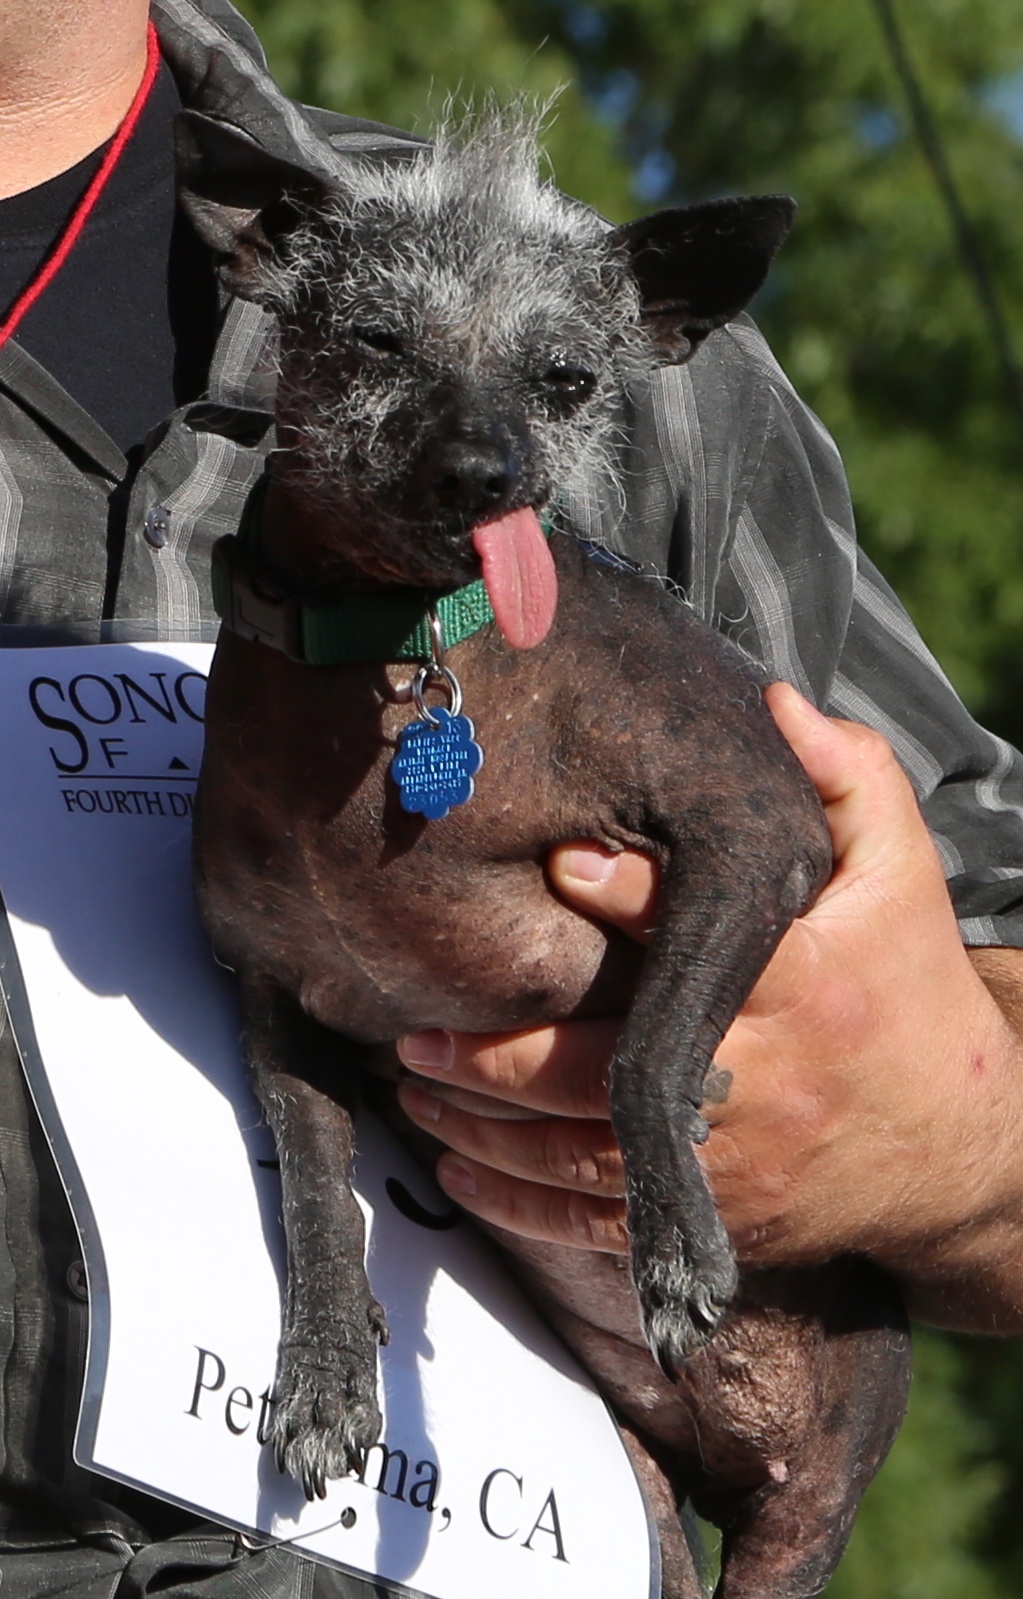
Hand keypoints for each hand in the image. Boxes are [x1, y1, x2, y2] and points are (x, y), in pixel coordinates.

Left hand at [397, 683, 1022, 1330]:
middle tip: (415, 1029)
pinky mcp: (716, 1218)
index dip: (628, 898)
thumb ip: (848, 781)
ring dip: (484, 1127)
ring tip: (415, 1088)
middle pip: (601, 1070)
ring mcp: (731, 1165)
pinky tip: (462, 1174)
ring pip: (580, 1155)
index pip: (705, 937)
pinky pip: (602, 1226)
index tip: (556, 865)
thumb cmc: (906, 991)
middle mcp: (757, 1082)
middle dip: (495, 1054)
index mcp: (802, 986)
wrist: (958, 1145)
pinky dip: (523, 1205)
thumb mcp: (901, 876)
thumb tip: (778, 702)